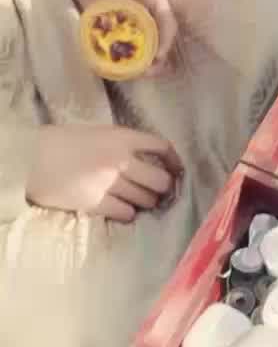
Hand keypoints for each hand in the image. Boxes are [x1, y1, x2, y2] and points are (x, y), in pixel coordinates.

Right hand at [27, 125, 181, 222]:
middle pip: (160, 180)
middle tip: (156, 191)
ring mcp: (109, 183)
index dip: (174, 161)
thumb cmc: (63, 143)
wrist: (31, 159)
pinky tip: (119, 209)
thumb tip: (153, 161)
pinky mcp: (97, 203)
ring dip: (145, 202)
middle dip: (162, 188)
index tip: (177, 171)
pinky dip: (127, 213)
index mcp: (121, 137)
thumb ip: (124, 144)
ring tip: (134, 200)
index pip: (161, 147)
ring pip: (146, 200)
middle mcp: (120, 159)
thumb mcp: (98, 133)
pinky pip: (127, 214)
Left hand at [60, 0, 177, 65]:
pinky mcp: (103, 25)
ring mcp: (122, 21)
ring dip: (136, 63)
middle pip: (154, 41)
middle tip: (146, 72)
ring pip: (136, 48)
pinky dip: (113, 58)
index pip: (166, 22)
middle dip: (153, 60)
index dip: (165, 40)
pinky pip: (113, 46)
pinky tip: (110, 67)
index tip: (158, 56)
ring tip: (131, 74)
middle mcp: (140, 12)